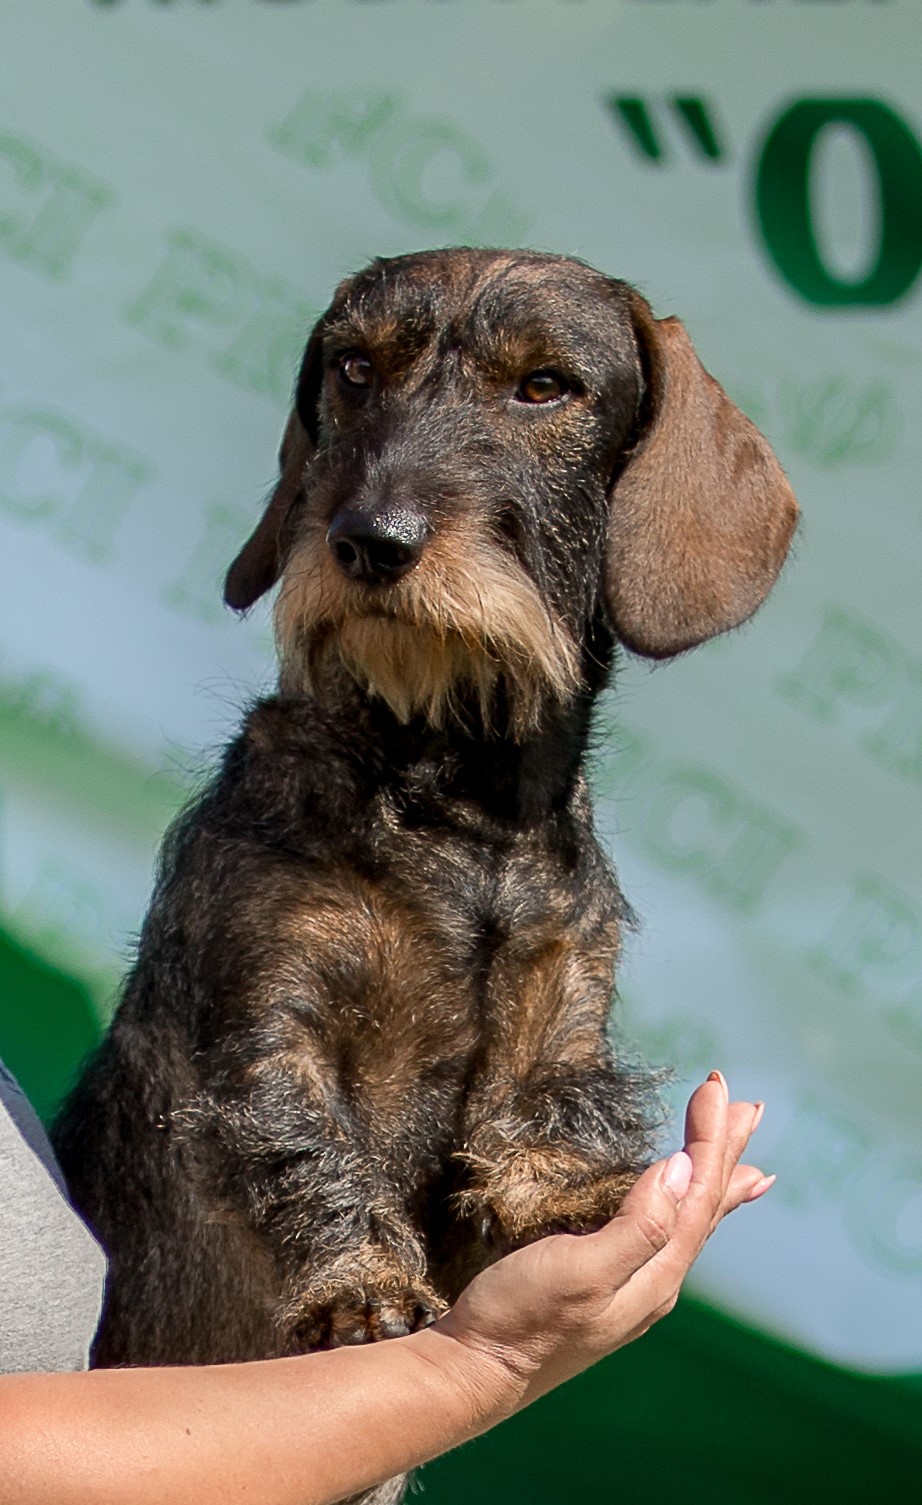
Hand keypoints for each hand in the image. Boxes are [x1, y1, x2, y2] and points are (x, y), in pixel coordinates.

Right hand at [434, 1074, 770, 1416]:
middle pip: (703, 1207)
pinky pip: (662, 1233)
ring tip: (741, 1162)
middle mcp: (654, 1282)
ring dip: (712, 1180)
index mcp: (655, 1276)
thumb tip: (681, 1169)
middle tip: (751, 1108)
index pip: (698, 1195)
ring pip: (687, 1221)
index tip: (714, 1084)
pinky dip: (683, 1209)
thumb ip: (637, 1226)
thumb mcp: (580, 1271)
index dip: (710, 1138)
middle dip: (725, 1153)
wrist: (475, 1373)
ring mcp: (631, 1285)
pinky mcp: (605, 1282)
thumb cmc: (521, 1319)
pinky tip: (678, 1205)